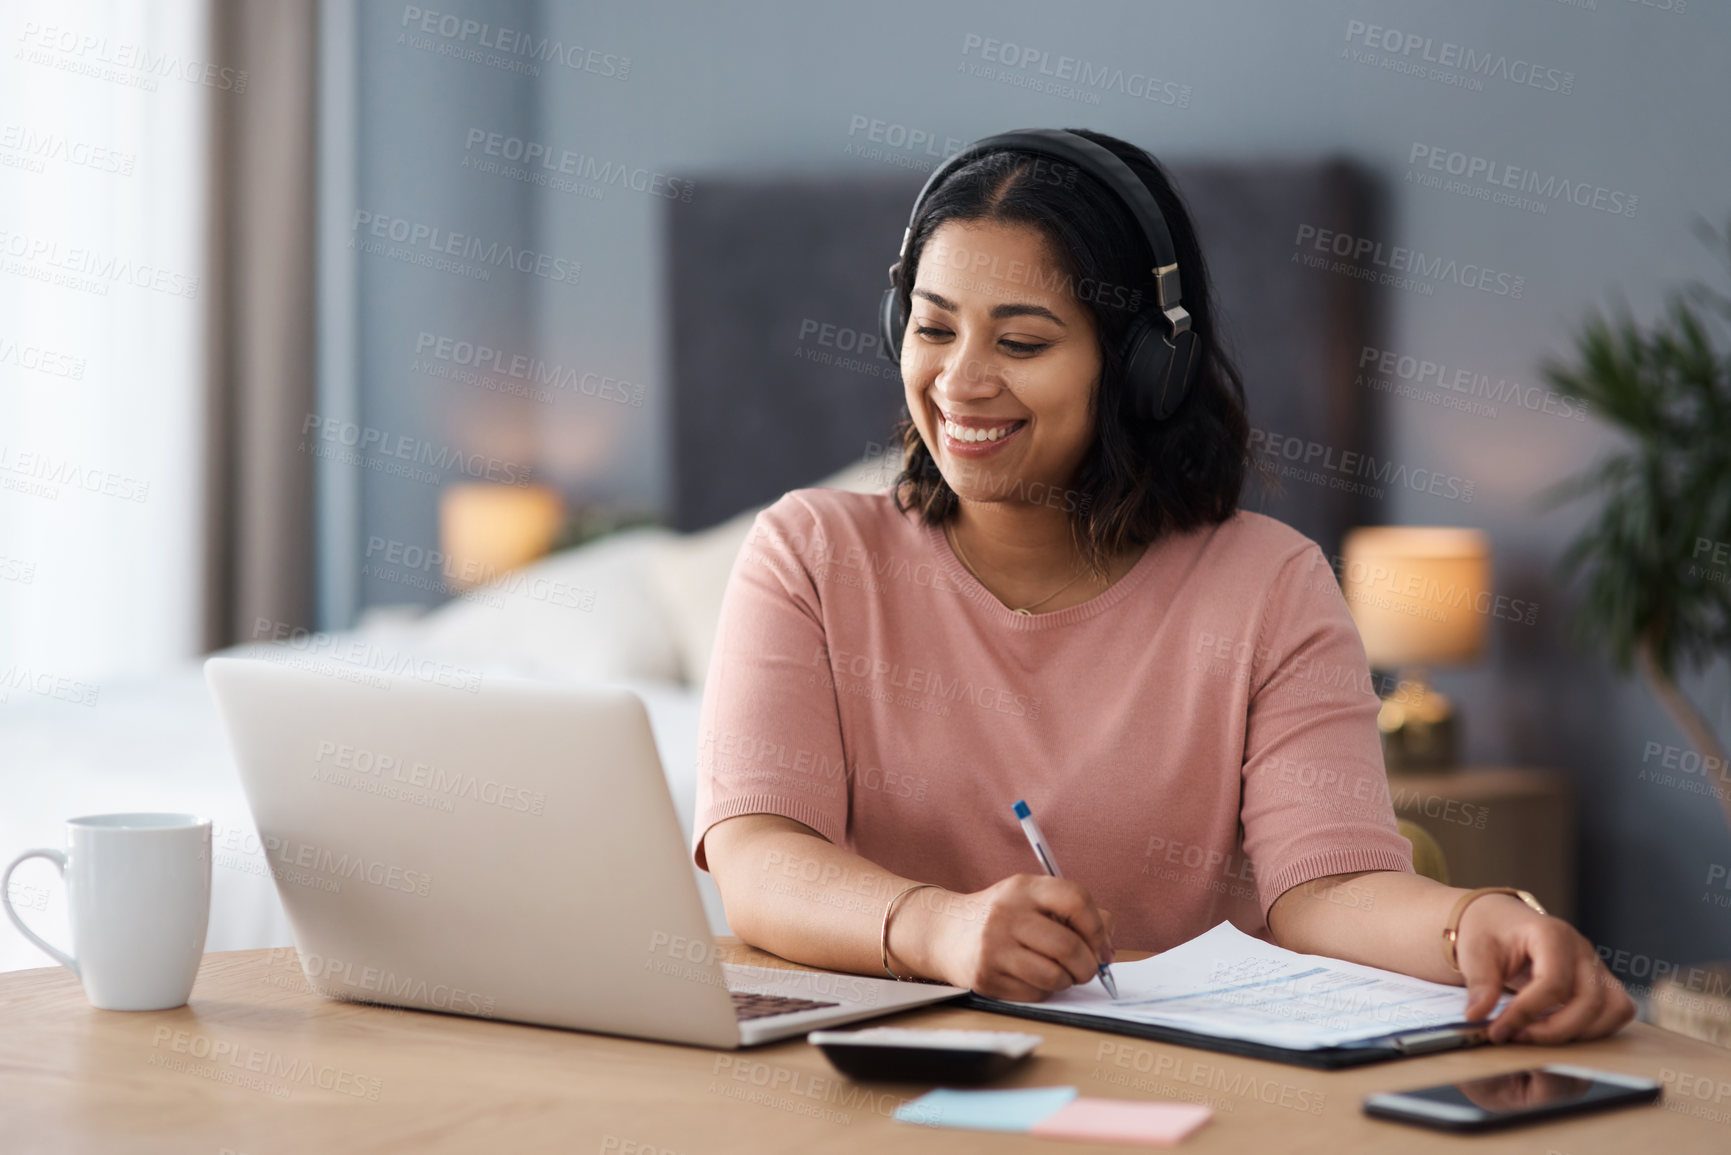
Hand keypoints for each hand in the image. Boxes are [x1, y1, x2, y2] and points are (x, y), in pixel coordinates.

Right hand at [906, 874, 1115, 1000]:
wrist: (944, 931)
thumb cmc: (1001, 916)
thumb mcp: (1031, 899)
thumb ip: (1073, 911)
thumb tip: (1107, 944)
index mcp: (1024, 888)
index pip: (1076, 899)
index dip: (1097, 926)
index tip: (1101, 944)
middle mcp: (1007, 914)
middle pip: (1069, 946)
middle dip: (1089, 965)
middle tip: (1088, 969)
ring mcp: (994, 947)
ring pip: (1054, 976)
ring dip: (1067, 981)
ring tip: (1061, 974)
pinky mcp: (986, 978)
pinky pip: (1034, 994)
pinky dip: (1044, 991)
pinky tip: (1033, 979)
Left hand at [1456, 895, 1635, 1043]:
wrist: (1499, 920)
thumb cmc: (1488, 932)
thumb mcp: (1474, 952)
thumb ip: (1479, 984)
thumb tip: (1477, 1017)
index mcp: (1551, 934)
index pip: (1553, 983)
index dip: (1526, 1013)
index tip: (1498, 1031)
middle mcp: (1581, 949)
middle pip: (1590, 1001)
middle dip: (1554, 1030)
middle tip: (1517, 1037)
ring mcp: (1595, 965)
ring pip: (1613, 1010)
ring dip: (1579, 1033)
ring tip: (1537, 1035)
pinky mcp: (1600, 981)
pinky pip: (1617, 1011)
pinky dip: (1595, 1029)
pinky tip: (1558, 1031)